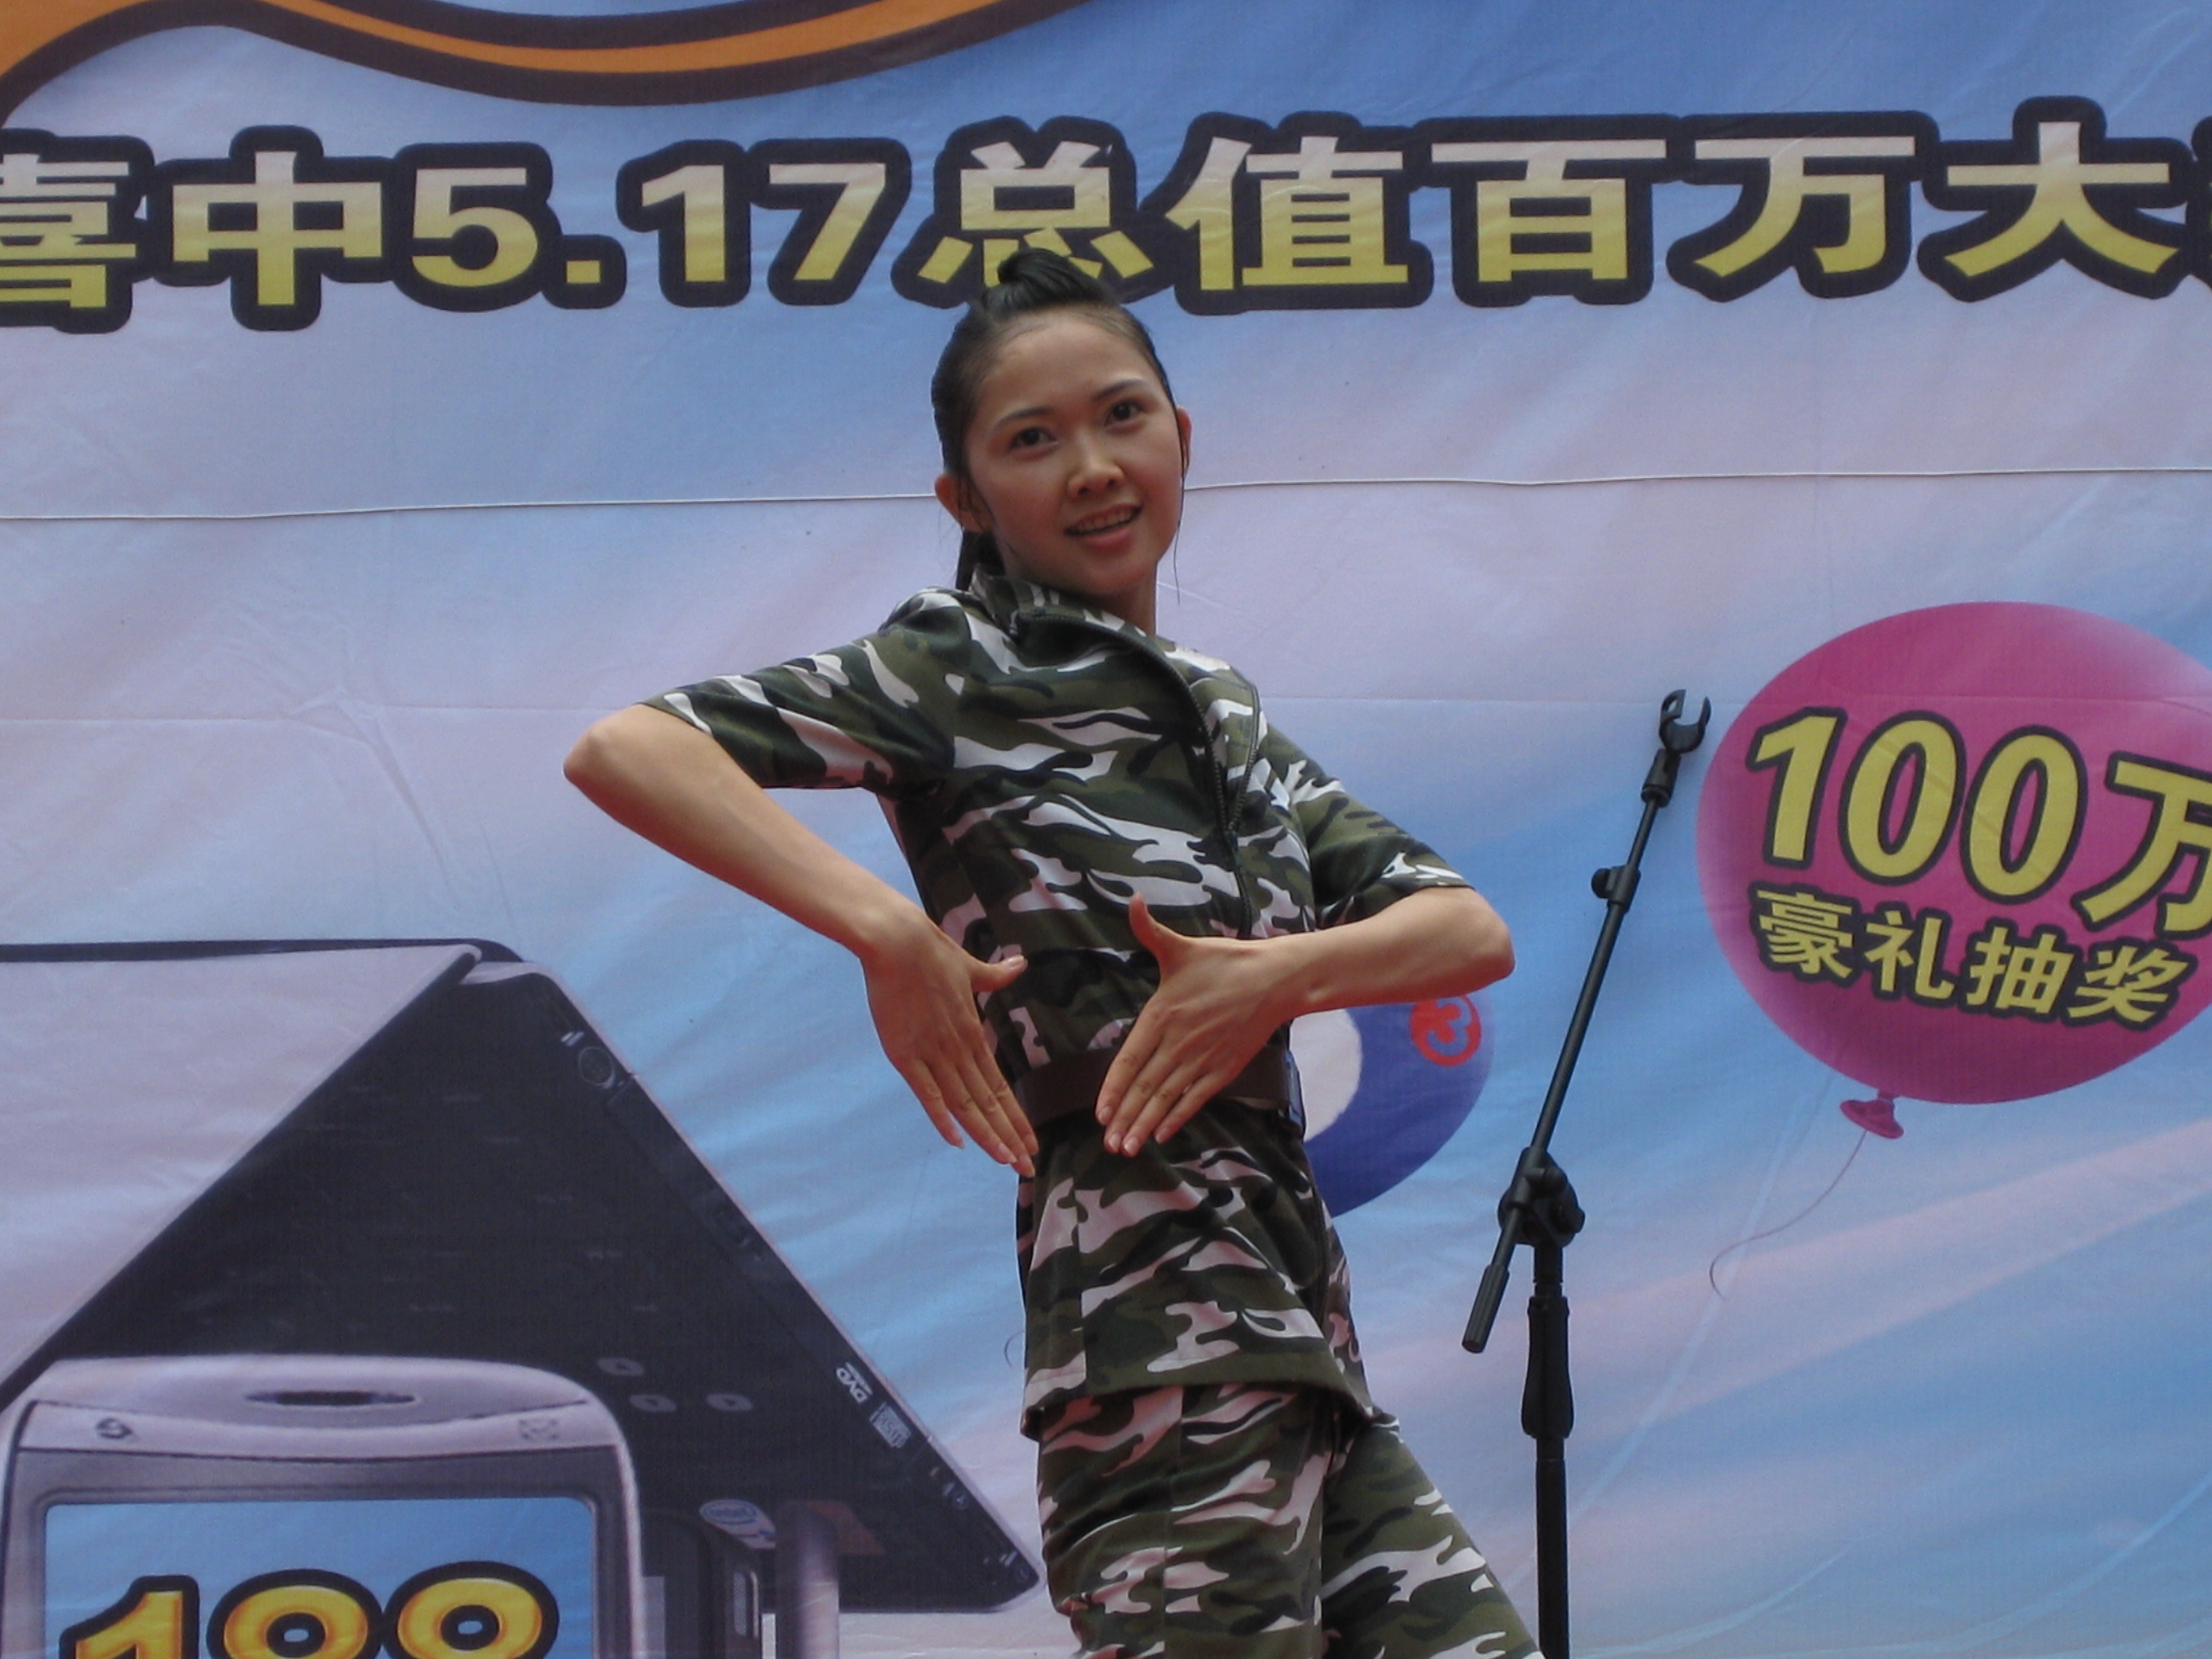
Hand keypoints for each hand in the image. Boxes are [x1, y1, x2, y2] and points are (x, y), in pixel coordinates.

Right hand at [859, 912, 1036, 1175]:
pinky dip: (943, 1118)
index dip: (1016, 1117)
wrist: (898, 940)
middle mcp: (958, 1049)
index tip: (1031, 1143)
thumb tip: (1019, 966)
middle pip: (988, 1102)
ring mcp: (932, 1053)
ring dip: (986, 1134)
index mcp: (972, 1033)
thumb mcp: (969, 966)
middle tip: (1027, 1167)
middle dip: (1009, 1137)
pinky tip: (958, 1142)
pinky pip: (928, 1092)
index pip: (1000, 1086)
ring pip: (965, 1104)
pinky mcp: (904, 1052)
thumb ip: (994, 976)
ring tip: (1005, 1161)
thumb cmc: (931, 950)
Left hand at [1095, 896, 1297, 1153]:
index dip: (1113, 1089)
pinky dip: (1178, 1117)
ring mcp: (1202, 1059)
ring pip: (1167, 1098)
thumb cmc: (1225, 962)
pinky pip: (1195, 1099)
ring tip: (1128, 1147)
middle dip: (1124, 1117)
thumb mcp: (1181, 946)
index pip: (1129, 1059)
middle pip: (1145, 1087)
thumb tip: (1131, 901)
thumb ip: (1148, 930)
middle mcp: (1178, 1043)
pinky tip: (1163, 1134)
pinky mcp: (1224, 1068)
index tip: (1099, 1112)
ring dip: (1146, 1125)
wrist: (1274, 979)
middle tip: (1108, 1144)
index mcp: (1162, 1015)